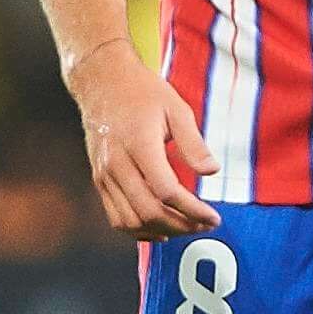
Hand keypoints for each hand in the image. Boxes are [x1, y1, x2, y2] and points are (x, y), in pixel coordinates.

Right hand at [66, 44, 219, 238]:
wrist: (102, 82)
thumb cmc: (141, 92)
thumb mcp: (176, 108)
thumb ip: (193, 143)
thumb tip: (212, 171)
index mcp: (139, 144)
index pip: (166, 191)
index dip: (192, 210)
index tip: (213, 217)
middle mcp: (117, 164)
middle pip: (148, 211)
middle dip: (180, 226)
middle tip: (203, 226)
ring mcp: (105, 174)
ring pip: (130, 221)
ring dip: (160, 231)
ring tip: (185, 228)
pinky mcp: (99, 180)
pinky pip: (116, 216)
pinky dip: (138, 229)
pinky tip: (159, 228)